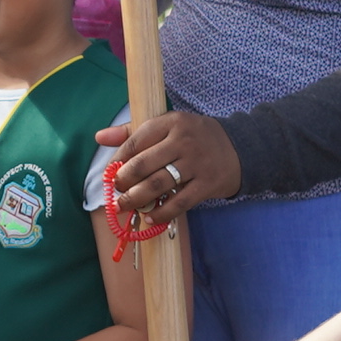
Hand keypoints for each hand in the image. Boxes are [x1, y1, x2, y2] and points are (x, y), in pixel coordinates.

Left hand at [95, 109, 239, 235]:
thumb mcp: (167, 125)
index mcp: (171, 123)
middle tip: (117, 191)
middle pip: (143, 165)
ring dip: (135, 200)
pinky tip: (149, 218)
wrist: (241, 147)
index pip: (135, 141)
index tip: (111, 172)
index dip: (117, 160)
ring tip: (124, 206)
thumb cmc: (194, 137)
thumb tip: (99, 137)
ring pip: (157, 185)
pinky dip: (160, 213)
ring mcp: (197, 164)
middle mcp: (183, 141)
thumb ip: (131, 131)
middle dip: (123, 182)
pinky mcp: (207, 184)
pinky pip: (179, 203)